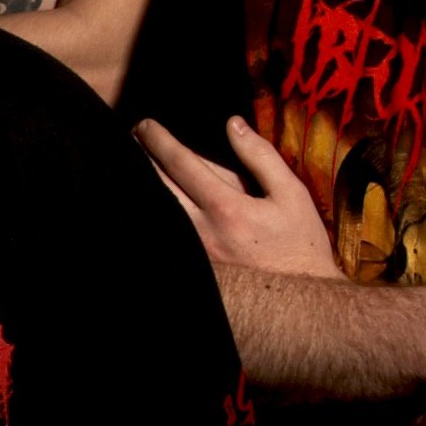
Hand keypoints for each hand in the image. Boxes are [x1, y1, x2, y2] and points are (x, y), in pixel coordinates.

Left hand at [137, 116, 341, 278]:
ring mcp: (192, 255)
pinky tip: (143, 202)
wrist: (299, 301)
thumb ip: (260, 157)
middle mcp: (201, 233)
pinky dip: (150, 216)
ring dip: (138, 187)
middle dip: (138, 159)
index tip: (143, 125)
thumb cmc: (299, 244)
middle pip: (158, 187)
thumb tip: (232, 124)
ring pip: (155, 213)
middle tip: (127, 139)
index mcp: (227, 209)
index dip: (158, 141)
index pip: (181, 165)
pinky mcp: (189, 271)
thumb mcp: (291, 194)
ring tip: (125, 166)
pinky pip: (162, 237)